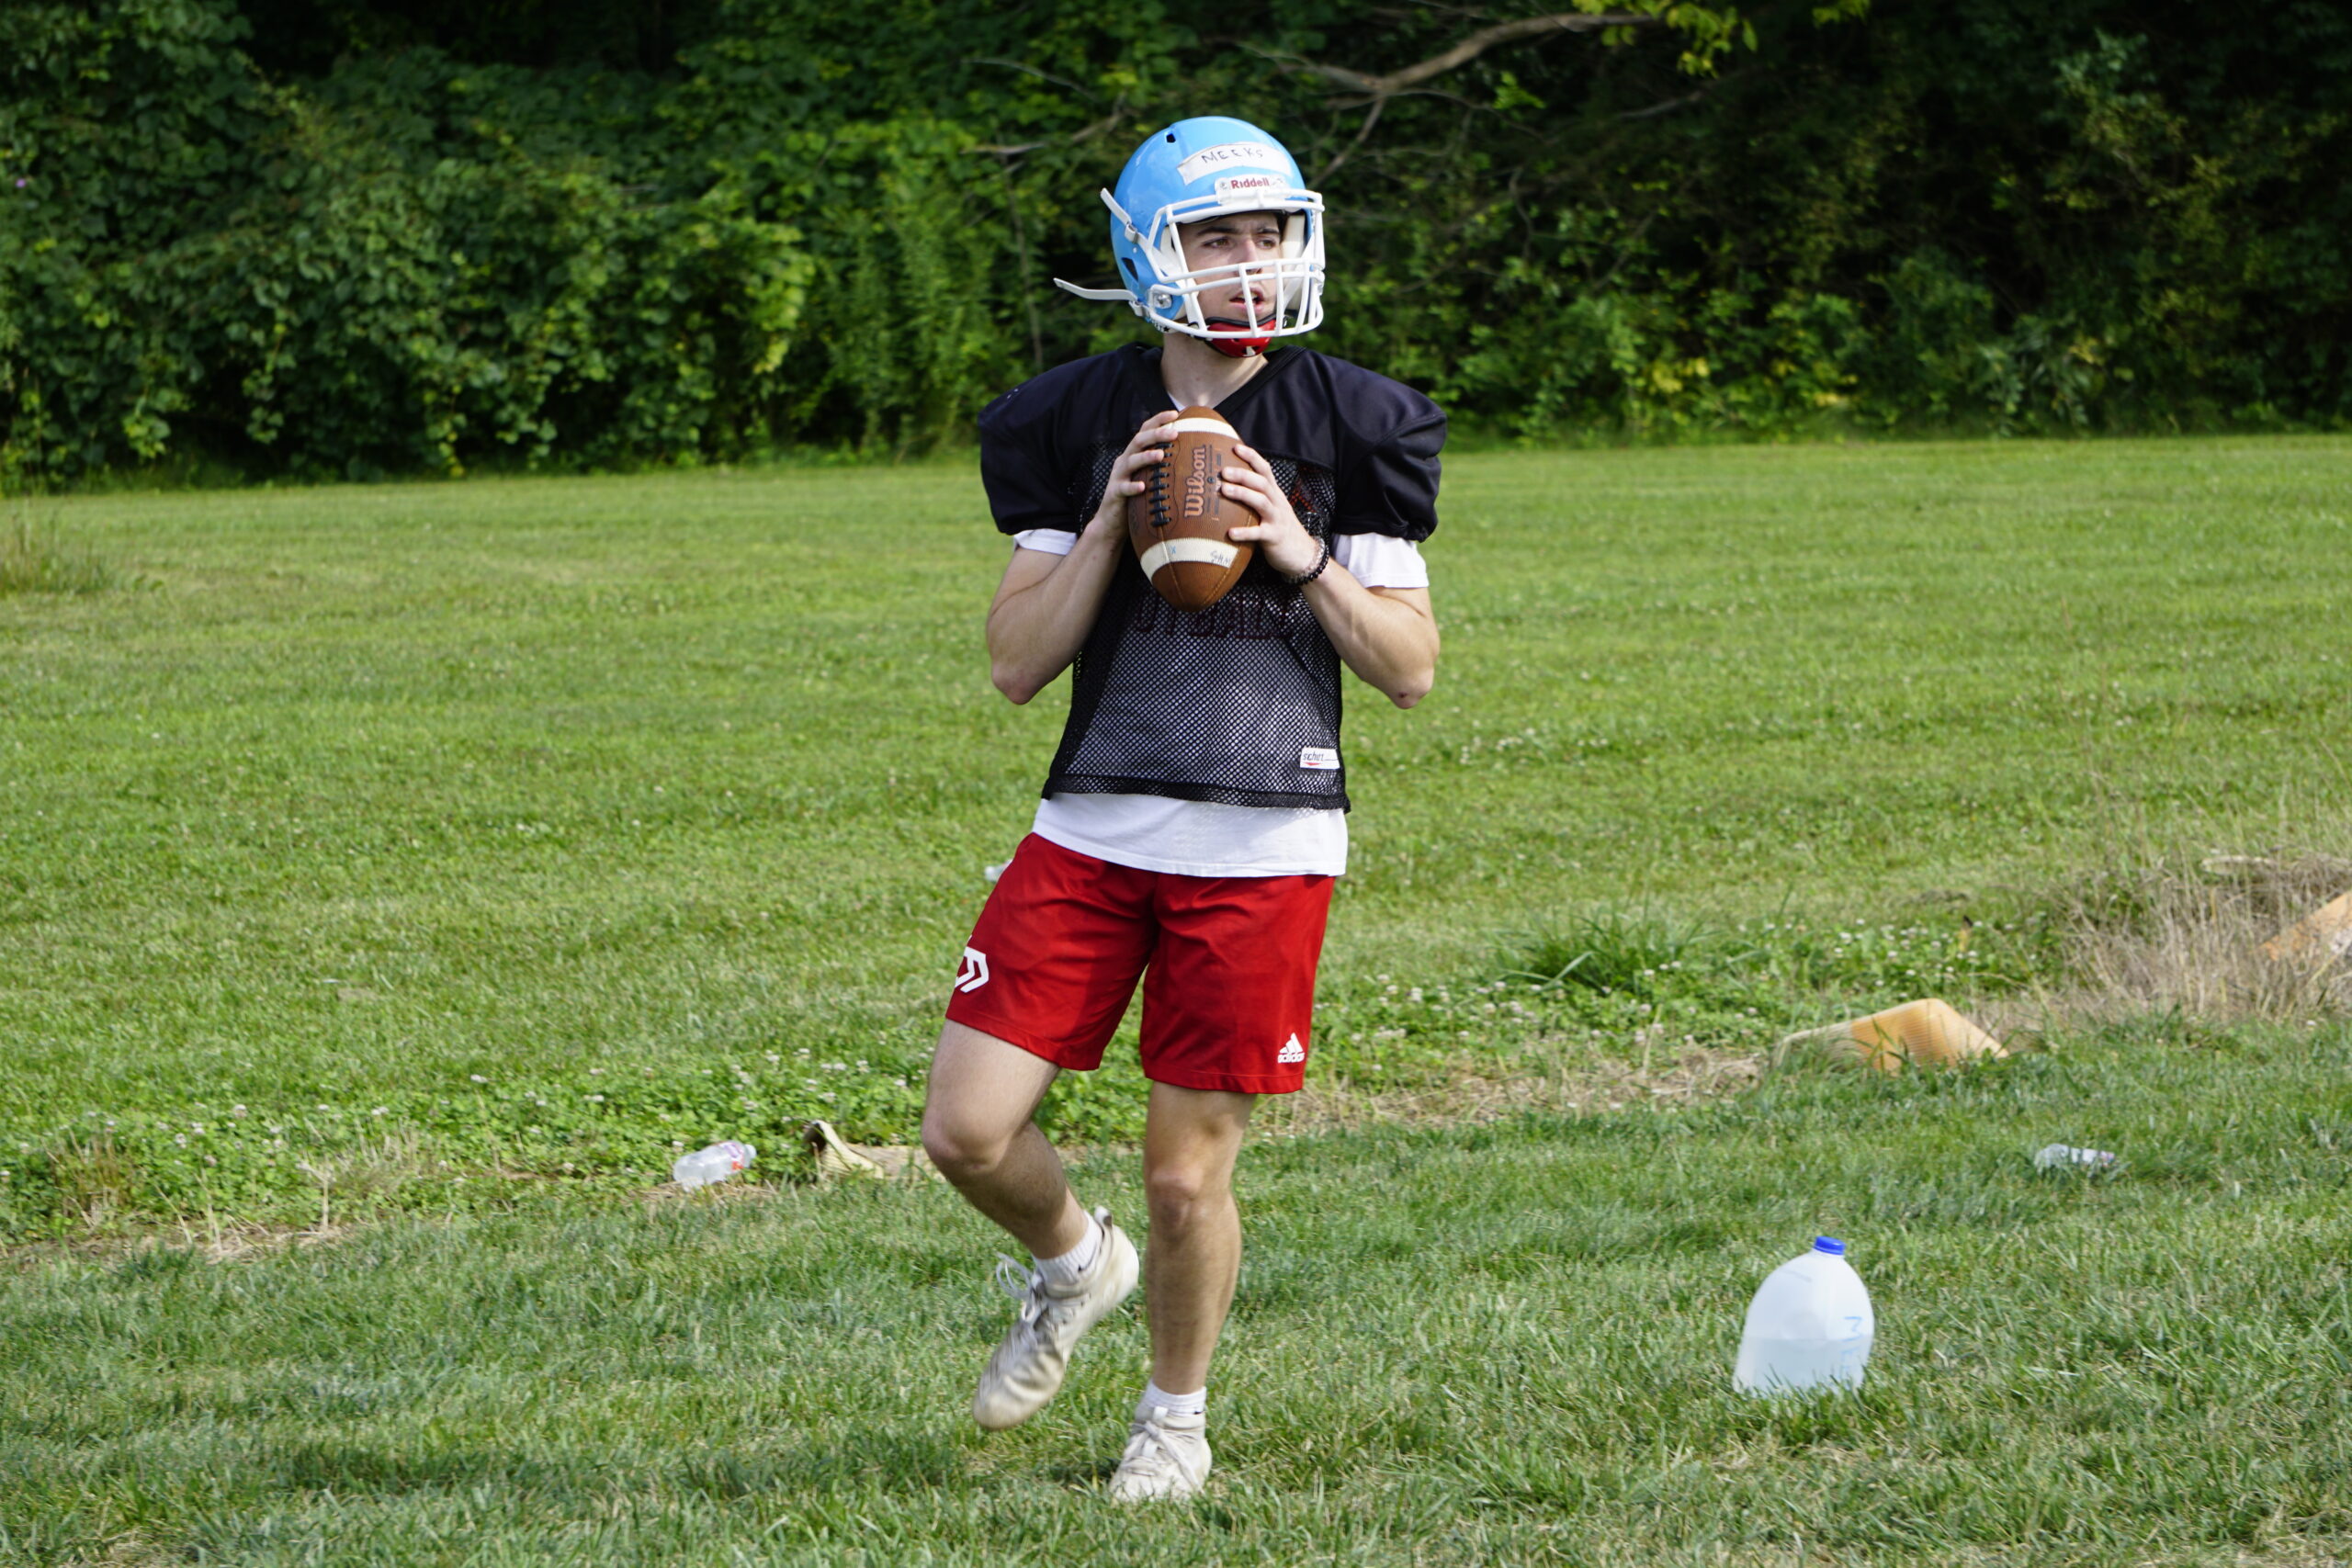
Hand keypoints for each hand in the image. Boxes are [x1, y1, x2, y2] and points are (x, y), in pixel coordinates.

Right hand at [1082, 411, 1181, 537]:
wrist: (1112, 522)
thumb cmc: (1137, 499)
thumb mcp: (1150, 478)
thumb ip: (1163, 467)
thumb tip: (1193, 459)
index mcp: (1134, 454)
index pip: (1144, 430)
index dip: (1158, 420)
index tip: (1176, 413)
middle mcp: (1125, 461)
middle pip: (1139, 441)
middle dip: (1156, 434)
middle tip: (1174, 432)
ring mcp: (1118, 476)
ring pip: (1131, 461)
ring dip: (1146, 457)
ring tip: (1161, 455)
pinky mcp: (1114, 494)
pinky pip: (1123, 488)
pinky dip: (1132, 486)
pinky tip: (1142, 487)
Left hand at [1219, 443, 1322, 579]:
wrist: (1303, 555)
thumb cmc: (1279, 530)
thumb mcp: (1270, 510)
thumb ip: (1254, 498)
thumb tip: (1226, 488)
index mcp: (1275, 494)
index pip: (1265, 470)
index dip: (1252, 457)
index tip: (1235, 447)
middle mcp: (1277, 503)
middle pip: (1262, 483)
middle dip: (1243, 474)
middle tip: (1223, 471)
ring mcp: (1277, 520)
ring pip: (1262, 502)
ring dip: (1242, 494)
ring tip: (1224, 490)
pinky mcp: (1275, 538)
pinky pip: (1259, 533)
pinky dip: (1244, 533)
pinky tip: (1230, 533)